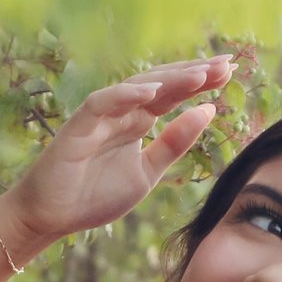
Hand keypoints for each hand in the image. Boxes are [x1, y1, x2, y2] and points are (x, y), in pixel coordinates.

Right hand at [2, 54, 240, 249]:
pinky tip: (152, 92)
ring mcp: (100, 116)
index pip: (174, 94)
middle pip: (161, 83)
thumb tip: (208, 110)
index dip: (200, 82)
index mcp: (138, 122)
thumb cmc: (93, 197)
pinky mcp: (78, 126)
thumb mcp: (147, 174)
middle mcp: (121, 112)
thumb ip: (174, 144)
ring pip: (137, 87)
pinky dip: (125, 95)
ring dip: (168, 79)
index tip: (230, 72)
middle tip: (226, 64)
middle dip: (193, 73)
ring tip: (199, 75)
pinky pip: (103, 102)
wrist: (52, 218)